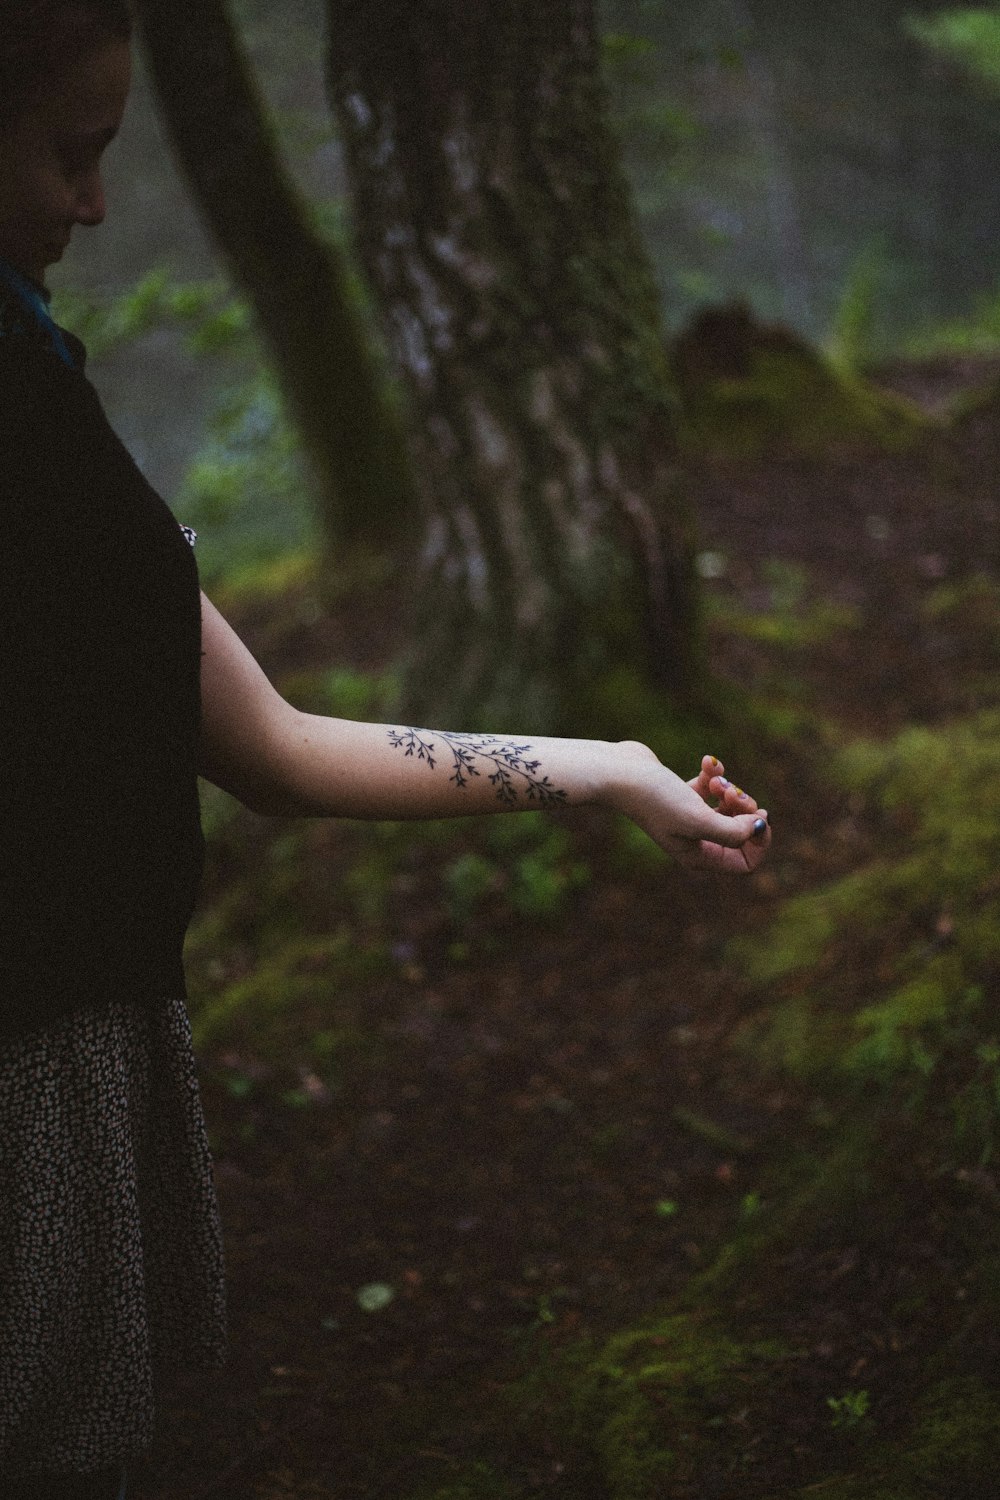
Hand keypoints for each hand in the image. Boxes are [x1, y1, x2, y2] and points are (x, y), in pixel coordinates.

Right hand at [613, 748, 770, 873]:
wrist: (620, 772)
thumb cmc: (656, 799)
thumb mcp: (699, 819)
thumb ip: (733, 830)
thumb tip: (758, 827)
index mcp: (698, 857)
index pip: (745, 863)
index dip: (759, 842)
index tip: (758, 818)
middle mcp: (694, 841)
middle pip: (741, 832)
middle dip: (744, 808)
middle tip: (734, 793)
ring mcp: (688, 818)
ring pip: (729, 808)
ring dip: (729, 788)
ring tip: (715, 780)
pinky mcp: (683, 795)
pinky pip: (713, 787)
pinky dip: (715, 774)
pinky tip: (707, 762)